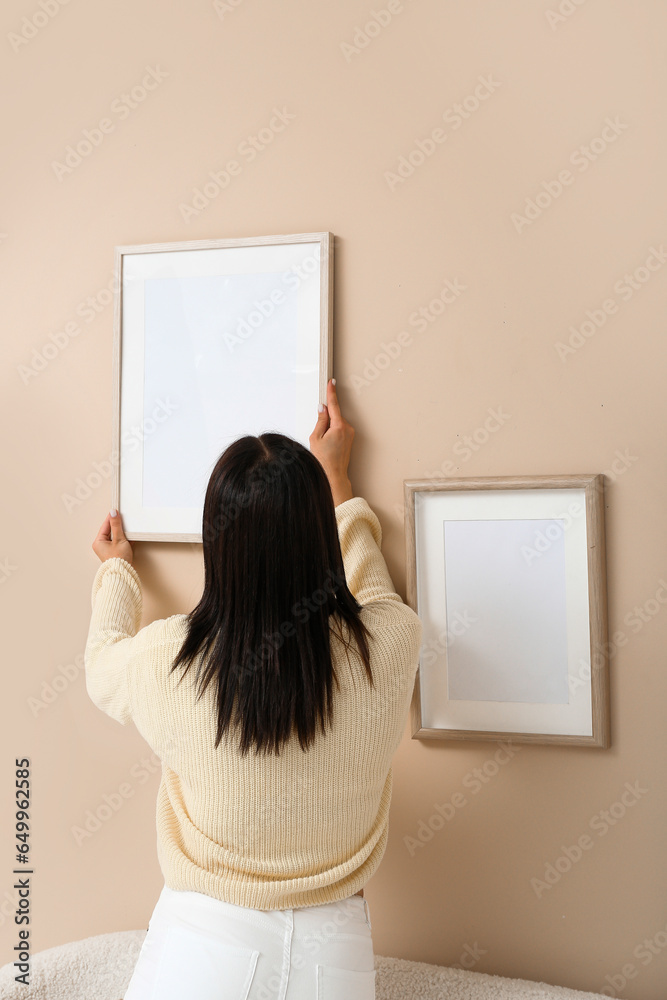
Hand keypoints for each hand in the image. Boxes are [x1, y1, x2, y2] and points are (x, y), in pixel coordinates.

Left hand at [92, 510, 133, 563]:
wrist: (123, 572)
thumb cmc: (118, 558)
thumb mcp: (118, 538)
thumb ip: (116, 525)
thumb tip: (113, 513)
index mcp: (98, 542)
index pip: (105, 526)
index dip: (111, 518)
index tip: (116, 511)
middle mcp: (101, 546)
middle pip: (110, 531)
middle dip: (118, 525)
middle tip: (123, 518)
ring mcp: (108, 549)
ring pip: (115, 536)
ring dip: (122, 532)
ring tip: (127, 528)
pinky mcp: (115, 552)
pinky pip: (119, 542)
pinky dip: (124, 538)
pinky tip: (130, 536)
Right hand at [309, 378, 354, 505]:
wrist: (333, 474)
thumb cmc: (324, 459)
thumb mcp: (316, 437)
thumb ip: (320, 420)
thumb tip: (323, 408)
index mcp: (339, 426)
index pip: (334, 405)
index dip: (331, 393)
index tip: (332, 382)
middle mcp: (347, 428)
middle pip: (334, 415)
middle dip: (325, 420)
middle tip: (319, 435)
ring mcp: (350, 433)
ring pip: (336, 422)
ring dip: (328, 427)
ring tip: (324, 443)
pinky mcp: (350, 438)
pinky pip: (339, 429)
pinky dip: (332, 432)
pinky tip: (329, 444)